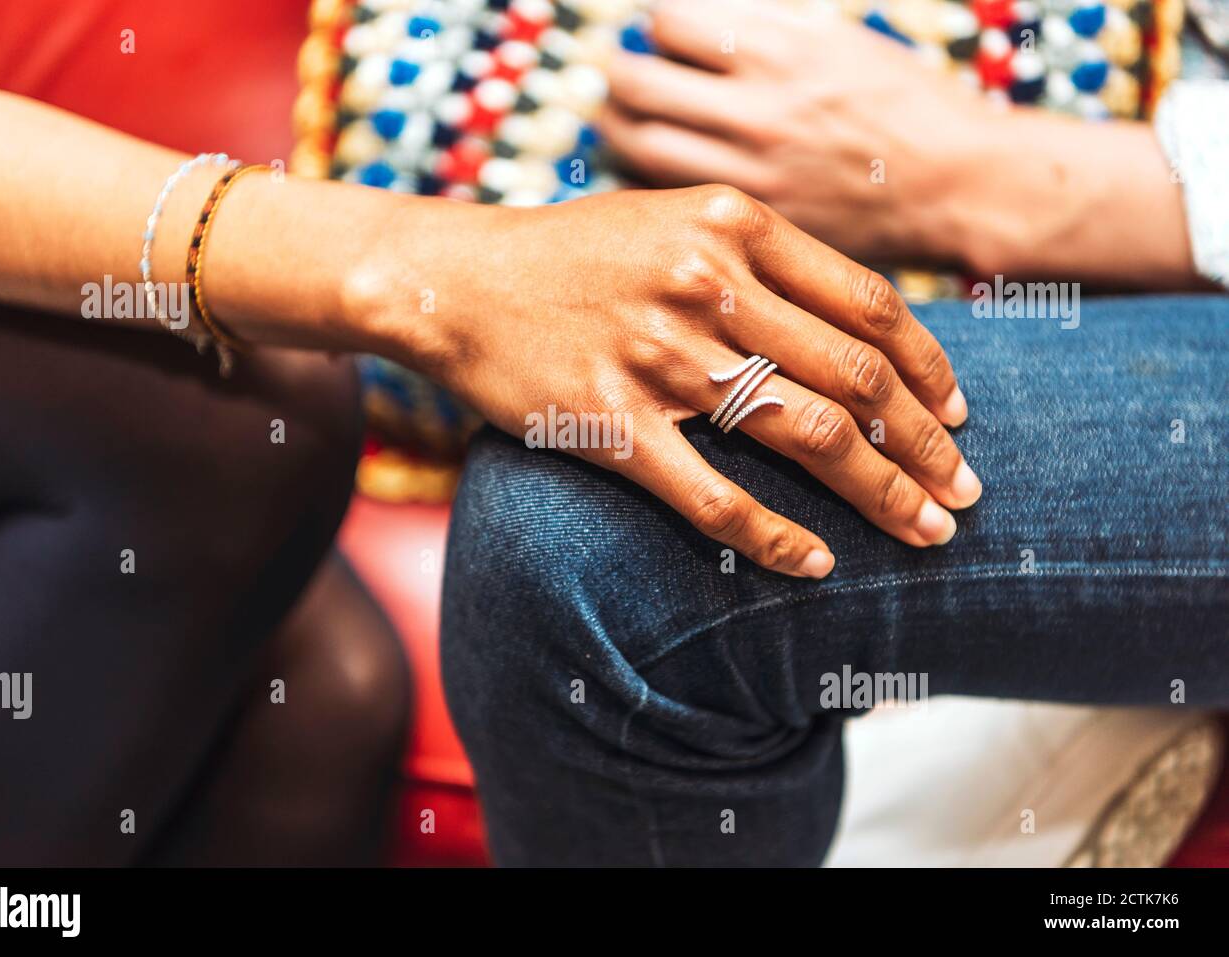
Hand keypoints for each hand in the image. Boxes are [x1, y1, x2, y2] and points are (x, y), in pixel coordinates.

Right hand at [361, 185, 980, 578]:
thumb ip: (763, 257)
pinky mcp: (610, 424)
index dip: (931, 370)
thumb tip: (858, 329)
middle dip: (928, 446)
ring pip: (807, 437)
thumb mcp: (675, 219)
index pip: (870, 306)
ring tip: (925, 533)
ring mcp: (658, 357)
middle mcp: (707, 285)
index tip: (959, 416)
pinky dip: (779, 540)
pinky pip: (716, 500)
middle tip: (965, 492)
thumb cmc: (573, 253)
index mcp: (734, 226)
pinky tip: (818, 565)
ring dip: (882, 495)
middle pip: (857, 378)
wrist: (456, 280)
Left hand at [598, 0, 997, 265]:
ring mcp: (750, 170)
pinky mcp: (752, 219)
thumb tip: (692, 20)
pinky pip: (669, 194)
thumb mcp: (837, 39)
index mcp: (781, 49)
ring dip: (614, 126)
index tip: (655, 29)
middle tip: (616, 71)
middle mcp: (756, 109)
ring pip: (639, 145)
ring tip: (614, 117)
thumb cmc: (904, 104)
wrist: (956, 186)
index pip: (669, 21)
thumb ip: (762, 27)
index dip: (653, 22)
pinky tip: (646, 165)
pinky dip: (643, 174)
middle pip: (638, 83)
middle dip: (615, 71)